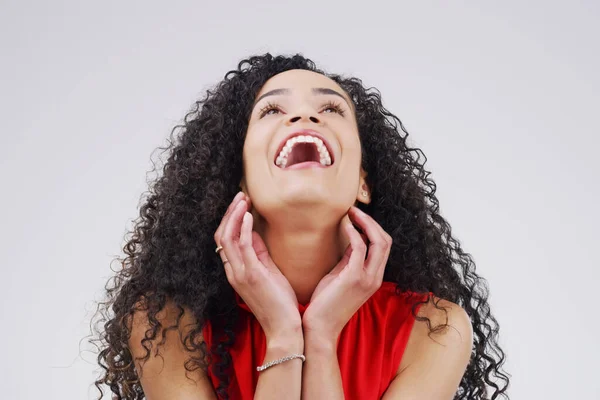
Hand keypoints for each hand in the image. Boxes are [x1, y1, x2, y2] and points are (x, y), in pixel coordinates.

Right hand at [214, 192, 301, 340]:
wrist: (284, 328)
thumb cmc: (279, 303)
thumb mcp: (267, 272)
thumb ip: (258, 253)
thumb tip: (254, 231)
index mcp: (236, 271)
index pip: (224, 240)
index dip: (229, 220)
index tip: (241, 204)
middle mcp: (233, 271)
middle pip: (221, 235)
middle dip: (229, 213)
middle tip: (240, 195)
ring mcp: (240, 273)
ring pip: (227, 238)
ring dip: (234, 215)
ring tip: (243, 199)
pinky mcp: (252, 275)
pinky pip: (242, 246)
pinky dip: (243, 228)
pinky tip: (248, 215)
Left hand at [302, 206, 391, 341]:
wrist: (320, 327)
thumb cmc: (326, 303)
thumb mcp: (341, 276)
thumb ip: (349, 259)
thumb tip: (352, 238)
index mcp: (374, 277)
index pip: (383, 246)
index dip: (373, 227)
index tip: (357, 216)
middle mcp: (375, 277)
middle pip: (386, 241)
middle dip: (371, 221)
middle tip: (354, 210)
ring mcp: (367, 278)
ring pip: (379, 242)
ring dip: (365, 223)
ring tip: (351, 213)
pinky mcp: (354, 278)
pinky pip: (361, 248)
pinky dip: (355, 233)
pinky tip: (345, 225)